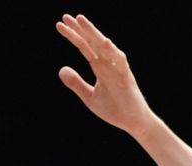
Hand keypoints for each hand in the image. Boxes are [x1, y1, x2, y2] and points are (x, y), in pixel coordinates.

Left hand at [56, 14, 156, 137]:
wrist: (132, 122)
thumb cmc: (113, 109)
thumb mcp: (89, 97)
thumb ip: (76, 83)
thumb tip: (61, 69)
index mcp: (99, 67)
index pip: (84, 47)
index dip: (73, 36)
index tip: (59, 25)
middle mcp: (108, 64)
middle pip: (92, 42)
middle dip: (80, 29)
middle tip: (66, 16)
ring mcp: (118, 69)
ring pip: (104, 47)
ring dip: (93, 34)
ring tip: (81, 21)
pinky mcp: (126, 78)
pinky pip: (119, 62)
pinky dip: (112, 52)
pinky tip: (103, 42)